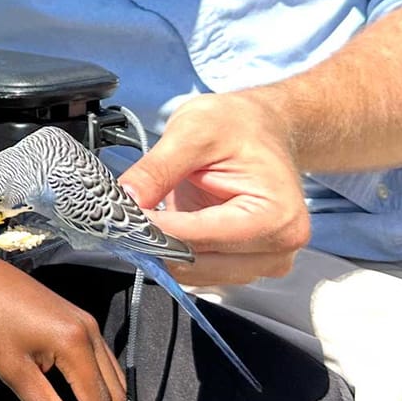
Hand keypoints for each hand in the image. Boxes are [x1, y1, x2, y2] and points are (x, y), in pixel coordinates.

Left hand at [117, 92, 309, 284]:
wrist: (263, 128)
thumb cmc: (240, 125)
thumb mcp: (192, 131)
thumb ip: (157, 168)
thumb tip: (126, 199)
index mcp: (276, 215)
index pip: (202, 237)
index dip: (156, 229)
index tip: (122, 217)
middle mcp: (278, 247)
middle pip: (199, 264)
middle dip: (157, 243)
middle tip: (126, 216)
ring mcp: (265, 261)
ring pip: (196, 275)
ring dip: (165, 251)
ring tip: (149, 216)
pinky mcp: (247, 265)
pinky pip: (201, 272)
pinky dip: (176, 254)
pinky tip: (166, 227)